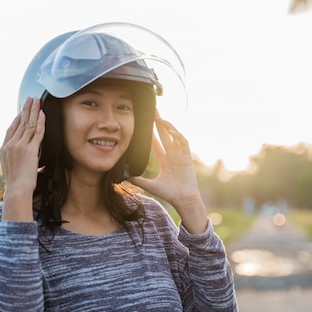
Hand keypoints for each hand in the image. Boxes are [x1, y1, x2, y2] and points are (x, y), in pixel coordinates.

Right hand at [0, 97, 44, 220]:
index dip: (18, 117)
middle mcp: (10, 145)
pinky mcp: (30, 150)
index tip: (22, 109)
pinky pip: (36, 132)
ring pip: (28, 124)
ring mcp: (19, 146)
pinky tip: (42, 114)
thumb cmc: (16, 183)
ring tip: (37, 101)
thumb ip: (14, 157)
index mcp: (4, 148)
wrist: (17, 189)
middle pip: (19, 122)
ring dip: (33, 111)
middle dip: (26, 109)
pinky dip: (40, 122)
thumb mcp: (11, 167)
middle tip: (30, 98)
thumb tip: (21, 155)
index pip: (11, 128)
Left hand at [128, 111, 207, 232]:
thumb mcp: (151, 185)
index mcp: (165, 160)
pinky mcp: (187, 158)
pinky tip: (171, 131)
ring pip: (174, 136)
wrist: (182, 200)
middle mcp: (172, 155)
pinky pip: (183, 143)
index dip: (151, 133)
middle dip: (159, 124)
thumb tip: (124, 176)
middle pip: (165, 135)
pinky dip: (178, 136)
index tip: (145, 124)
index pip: (156, 143)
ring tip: (160, 118)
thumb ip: (138, 180)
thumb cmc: (169, 194)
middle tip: (153, 111)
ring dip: (168, 127)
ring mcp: (180, 155)